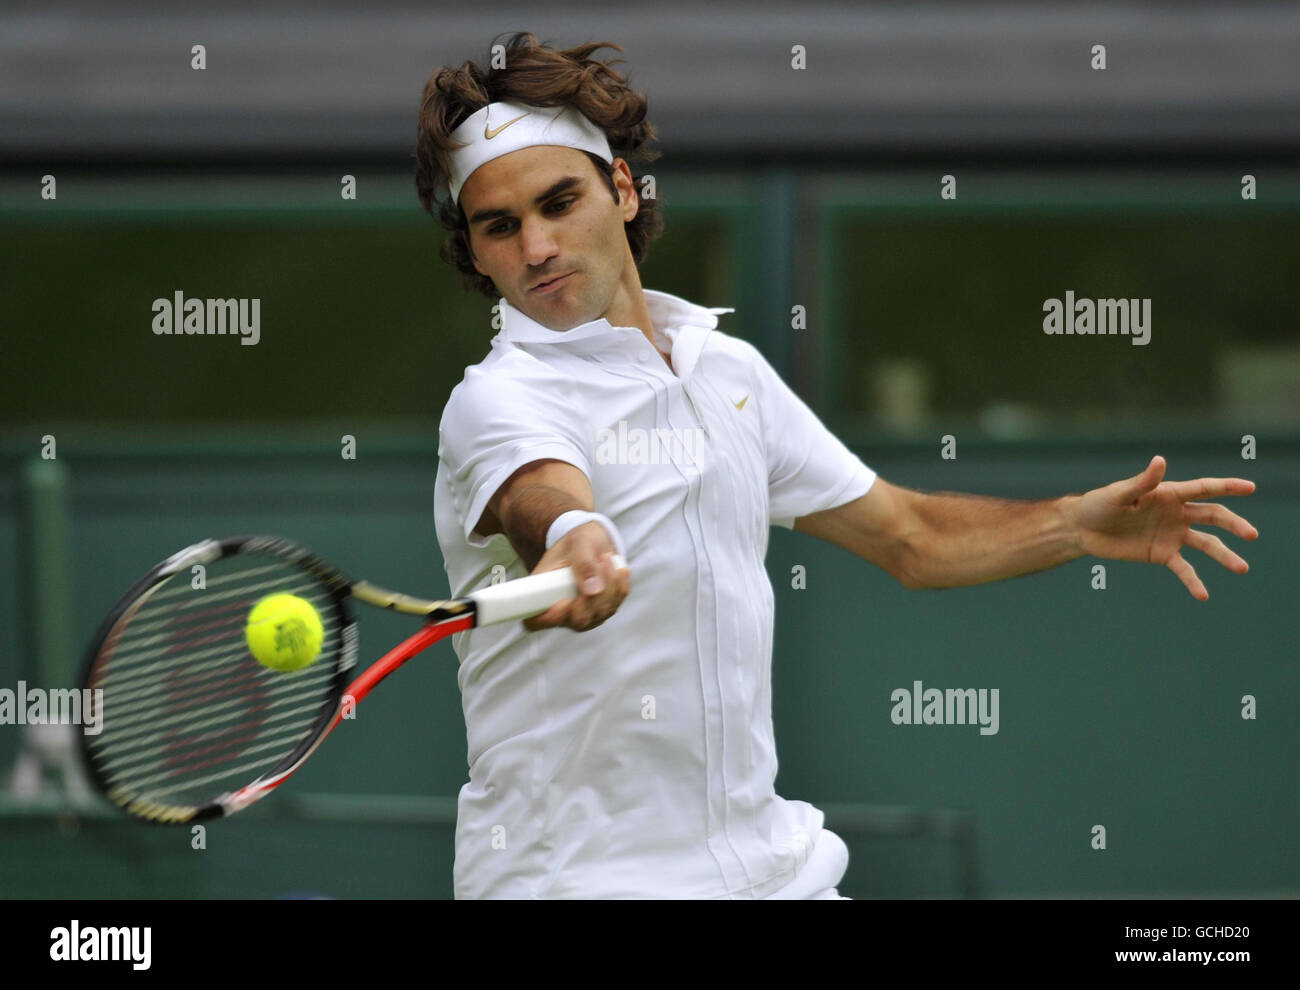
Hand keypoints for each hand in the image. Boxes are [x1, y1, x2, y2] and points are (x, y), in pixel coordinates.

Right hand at [522, 521, 630, 631]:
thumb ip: (583, 563)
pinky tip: (617, 568)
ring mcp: (582, 614)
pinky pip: (615, 604)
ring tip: (606, 558)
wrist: (591, 543)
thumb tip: (592, 590)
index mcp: (541, 593)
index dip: (548, 618)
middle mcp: (560, 610)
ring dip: (609, 584)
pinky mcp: (601, 611)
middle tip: (599, 563)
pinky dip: (619, 585)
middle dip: (593, 595)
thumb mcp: (579, 541)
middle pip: (578, 620)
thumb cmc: (577, 542)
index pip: (535, 621)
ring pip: (601, 613)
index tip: (563, 601)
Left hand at [1068, 456, 1257, 600]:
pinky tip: (1203, 595)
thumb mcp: (1120, 493)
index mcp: (1169, 494)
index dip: (1227, 486)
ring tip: (1242, 568)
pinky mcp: (1162, 554)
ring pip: (1206, 544)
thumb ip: (1142, 482)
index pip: (1204, 489)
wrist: (1083, 529)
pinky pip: (1183, 569)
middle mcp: (1177, 513)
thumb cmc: (1100, 504)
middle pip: (1213, 516)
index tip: (1250, 487)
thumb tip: (1160, 461)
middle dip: (1233, 524)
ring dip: (1224, 555)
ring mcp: (1172, 534)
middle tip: (1252, 534)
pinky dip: (1193, 581)